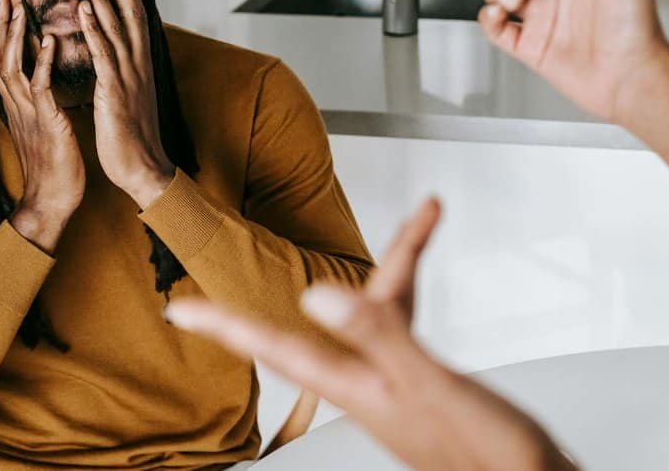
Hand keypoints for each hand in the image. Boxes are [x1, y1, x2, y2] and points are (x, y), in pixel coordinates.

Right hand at [0, 0, 84, 252]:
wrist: (53, 198)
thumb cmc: (52, 162)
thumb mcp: (39, 123)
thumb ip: (33, 99)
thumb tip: (33, 78)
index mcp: (14, 102)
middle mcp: (15, 103)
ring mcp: (28, 111)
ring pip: (11, 65)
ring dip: (13, 34)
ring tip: (17, 6)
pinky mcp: (47, 121)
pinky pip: (41, 87)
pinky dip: (44, 62)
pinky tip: (50, 40)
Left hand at [79, 0, 174, 208]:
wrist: (143, 167)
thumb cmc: (133, 136)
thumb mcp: (130, 96)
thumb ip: (122, 72)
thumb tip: (115, 55)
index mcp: (140, 65)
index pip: (135, 17)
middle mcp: (137, 64)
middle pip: (130, 13)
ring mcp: (127, 75)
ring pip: (116, 26)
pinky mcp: (114, 90)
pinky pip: (103, 52)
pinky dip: (94, 27)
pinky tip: (85, 7)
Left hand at [166, 200, 577, 470]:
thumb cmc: (488, 452)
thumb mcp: (428, 386)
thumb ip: (379, 338)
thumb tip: (317, 298)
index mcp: (360, 387)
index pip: (276, 348)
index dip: (225, 326)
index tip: (181, 311)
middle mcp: (371, 384)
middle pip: (333, 316)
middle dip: (312, 272)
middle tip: (297, 235)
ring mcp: (399, 384)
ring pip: (380, 311)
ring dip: (398, 264)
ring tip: (427, 221)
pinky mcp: (428, 385)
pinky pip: (407, 322)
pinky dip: (414, 291)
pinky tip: (420, 283)